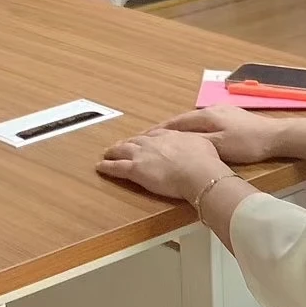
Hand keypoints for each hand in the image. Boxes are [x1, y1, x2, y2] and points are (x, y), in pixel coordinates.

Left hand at [98, 129, 229, 202]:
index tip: (143, 139)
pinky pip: (117, 167)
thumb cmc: (205, 161)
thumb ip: (196, 142)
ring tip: (108, 152)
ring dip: (114, 151)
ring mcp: (143, 154)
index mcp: (170, 135)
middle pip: (136, 140)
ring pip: (123, 150)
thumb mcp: (203, 144)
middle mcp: (153, 142)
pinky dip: (107, 166)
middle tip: (121, 145)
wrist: (198, 171)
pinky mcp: (136, 169)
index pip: (154, 135)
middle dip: (128, 142)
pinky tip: (100, 166)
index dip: (146, 138)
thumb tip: (198, 144)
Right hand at [156, 107, 279, 164]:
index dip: (160, 130)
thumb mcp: (220, 146)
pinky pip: (204, 120)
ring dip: (179, 127)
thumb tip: (176, 140)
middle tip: (150, 136)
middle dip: (166, 127)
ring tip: (167, 135)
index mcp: (206, 117)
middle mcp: (211, 109)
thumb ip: (198, 142)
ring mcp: (222, 110)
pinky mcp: (231, 115)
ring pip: (193, 119)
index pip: (176, 123)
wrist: (275, 136)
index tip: (144, 136)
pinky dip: (192, 127)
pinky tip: (192, 132)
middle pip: (183, 119)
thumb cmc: (248, 143)